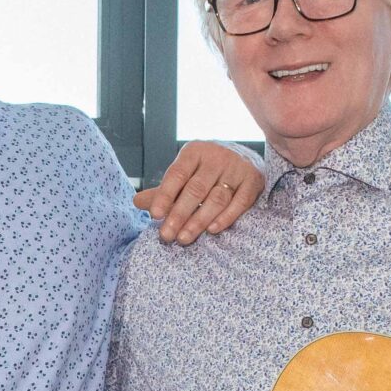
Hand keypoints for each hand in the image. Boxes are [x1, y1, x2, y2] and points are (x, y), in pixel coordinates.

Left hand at [136, 142, 263, 243]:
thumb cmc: (207, 170)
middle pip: (195, 189)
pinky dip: (226, 217)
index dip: (165, 195)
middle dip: (179, 214)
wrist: (246, 158)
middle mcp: (216, 156)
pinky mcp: (254, 180)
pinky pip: (240, 202)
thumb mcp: (185, 173)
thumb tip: (137, 202)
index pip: (176, 174)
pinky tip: (211, 230)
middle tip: (166, 235)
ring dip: (198, 221)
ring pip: (216, 199)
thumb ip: (164, 190)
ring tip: (184, 238)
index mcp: (195, 151)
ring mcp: (237, 168)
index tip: (154, 215)